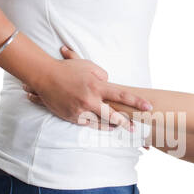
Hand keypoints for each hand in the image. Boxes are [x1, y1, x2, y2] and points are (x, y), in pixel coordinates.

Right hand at [24, 44, 152, 130]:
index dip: (136, 101)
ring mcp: (81, 110)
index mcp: (97, 86)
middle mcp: (90, 100)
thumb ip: (102, 75)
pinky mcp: (73, 117)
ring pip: (101, 122)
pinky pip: (88, 123)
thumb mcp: (88, 65)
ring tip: (121, 128)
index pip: (121, 94)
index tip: (148, 107)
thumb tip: (108, 82)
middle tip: (135, 128)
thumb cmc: (68, 69)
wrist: (45, 77)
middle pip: (113, 115)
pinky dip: (98, 125)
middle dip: (126, 122)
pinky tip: (106, 127)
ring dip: (112, 126)